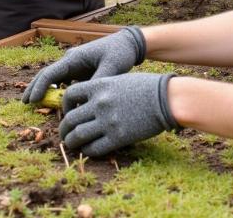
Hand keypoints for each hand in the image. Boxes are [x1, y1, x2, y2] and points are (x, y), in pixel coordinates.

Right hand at [22, 26, 145, 103]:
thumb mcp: (111, 67)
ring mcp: (76, 65)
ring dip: (46, 90)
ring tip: (36, 106)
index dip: (40, 87)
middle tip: (25, 104)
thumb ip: (97, 83)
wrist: (130, 43)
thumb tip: (84, 100)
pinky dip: (59, 92)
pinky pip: (66, 82)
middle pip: (48, 75)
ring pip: (55, 79)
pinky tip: (58, 105)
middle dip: (35, 88)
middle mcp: (72, 60)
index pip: (51, 72)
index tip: (32, 101)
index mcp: (75, 57)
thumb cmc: (121, 52)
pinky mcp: (81, 71)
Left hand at [60, 73, 178, 156]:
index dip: (64, 105)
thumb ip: (103, 89)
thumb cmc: (149, 87)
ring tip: (74, 143)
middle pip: (69, 119)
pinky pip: (93, 149)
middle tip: (66, 133)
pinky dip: (88, 151)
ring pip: (77, 136)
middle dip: (64, 129)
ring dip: (72, 142)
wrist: (168, 98)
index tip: (68, 111)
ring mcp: (108, 121)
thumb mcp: (122, 80)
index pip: (69, 95)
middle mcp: (100, 103)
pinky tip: (90, 149)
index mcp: (101, 86)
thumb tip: (88, 102)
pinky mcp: (118, 137)